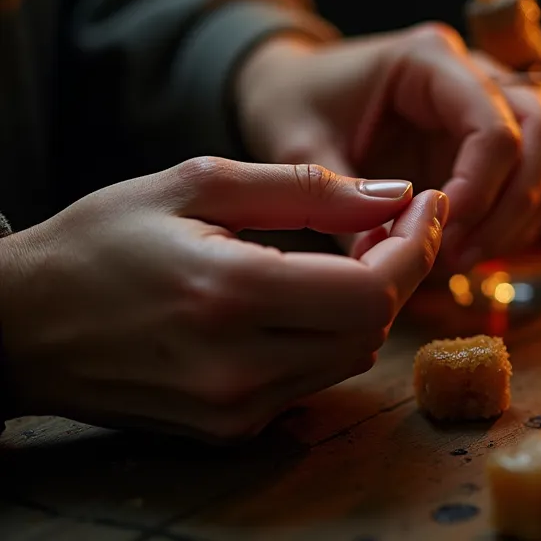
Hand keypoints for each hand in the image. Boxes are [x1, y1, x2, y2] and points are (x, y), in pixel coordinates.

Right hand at [0, 157, 446, 441]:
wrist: (18, 324)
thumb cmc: (101, 240)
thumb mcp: (197, 184)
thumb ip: (308, 190)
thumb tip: (396, 193)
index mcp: (231, 294)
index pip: (373, 291)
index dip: (415, 245)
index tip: (426, 202)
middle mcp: (238, 366)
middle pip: (374, 329)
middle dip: (400, 270)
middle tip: (396, 222)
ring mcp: (234, 409)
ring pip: (350, 358)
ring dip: (368, 305)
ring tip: (354, 254)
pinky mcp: (228, 430)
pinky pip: (311, 382)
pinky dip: (328, 337)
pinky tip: (307, 300)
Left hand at [234, 24, 540, 271]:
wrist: (291, 89)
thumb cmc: (293, 102)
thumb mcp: (300, 146)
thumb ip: (342, 197)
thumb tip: (387, 254)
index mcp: (430, 59)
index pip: (493, 124)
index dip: (481, 189)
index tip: (441, 236)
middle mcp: (473, 71)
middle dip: (512, 204)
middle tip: (461, 255)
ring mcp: (488, 100)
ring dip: (518, 215)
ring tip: (461, 259)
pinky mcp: (487, 136)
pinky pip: (527, 176)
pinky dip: (512, 218)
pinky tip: (469, 249)